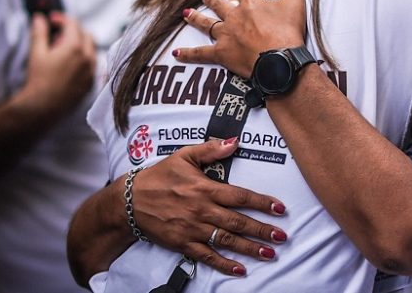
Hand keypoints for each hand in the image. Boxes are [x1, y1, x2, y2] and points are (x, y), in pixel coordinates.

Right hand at [18, 12, 95, 117]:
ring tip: (61, 53)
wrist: (43, 107)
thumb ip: (40, 32)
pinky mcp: (91, 82)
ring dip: (79, 45)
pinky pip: (92, 65)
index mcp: (75, 47)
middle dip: (72, 31)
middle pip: (86, 35)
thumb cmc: (39, 80)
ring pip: (91, 50)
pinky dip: (83, 60)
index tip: (53, 20)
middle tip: (56, 38)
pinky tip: (68, 66)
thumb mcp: (37, 53)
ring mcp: (92, 71)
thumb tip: (39, 18)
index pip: (74, 24)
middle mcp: (88, 57)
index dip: (62, 19)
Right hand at [132, 138, 288, 275]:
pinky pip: (207, 256)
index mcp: (205, 188)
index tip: (280, 208)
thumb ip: (211, 150)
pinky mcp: (183, 244)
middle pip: (238, 222)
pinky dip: (224, 264)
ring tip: (270, 253)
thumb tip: (235, 141)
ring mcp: (193, 229)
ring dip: (250, 248)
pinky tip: (239, 270)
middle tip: (282, 237)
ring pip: (226, 241)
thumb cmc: (159, 177)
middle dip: (262, 230)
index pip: (240, 196)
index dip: (262, 203)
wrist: (129, 201)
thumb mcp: (183, 156)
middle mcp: (202, 210)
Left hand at [174, 0, 306, 75]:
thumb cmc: (288, 32)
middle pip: (220, 5)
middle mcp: (234, 17)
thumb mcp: (296, 3)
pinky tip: (176, 54)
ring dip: (196, 18)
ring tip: (186, 13)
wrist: (280, 60)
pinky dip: (188, 54)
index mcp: (251, 4)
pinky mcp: (221, 54)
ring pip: (206, 24)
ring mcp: (225, 35)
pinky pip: (201, 54)